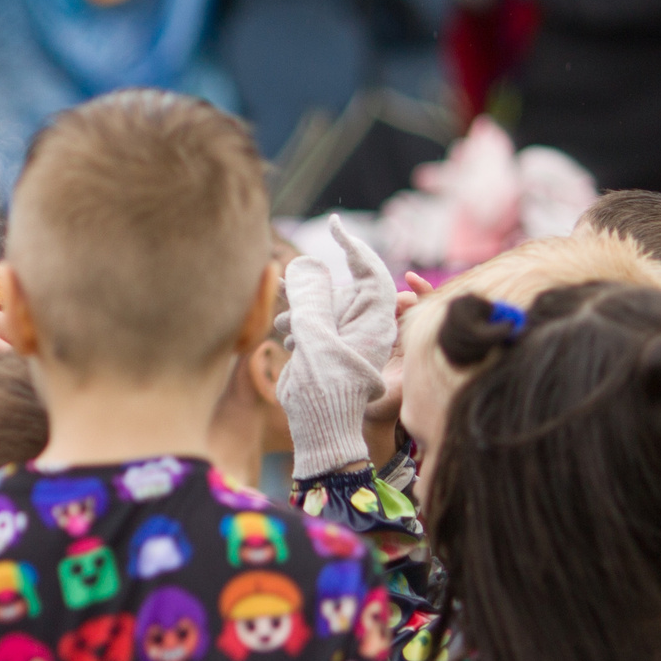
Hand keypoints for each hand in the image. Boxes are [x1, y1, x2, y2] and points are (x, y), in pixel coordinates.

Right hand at [277, 218, 398, 476]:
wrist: (320, 434)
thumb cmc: (326, 390)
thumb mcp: (316, 336)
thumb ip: (310, 299)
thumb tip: (303, 266)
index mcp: (377, 322)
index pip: (371, 272)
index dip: (353, 246)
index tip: (334, 226)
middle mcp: (369, 329)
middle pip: (343, 289)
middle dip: (314, 287)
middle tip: (284, 280)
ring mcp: (353, 342)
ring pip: (327, 308)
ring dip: (302, 310)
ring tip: (283, 323)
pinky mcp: (336, 353)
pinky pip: (319, 327)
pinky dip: (301, 326)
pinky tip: (285, 336)